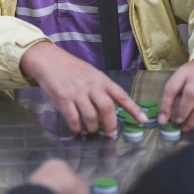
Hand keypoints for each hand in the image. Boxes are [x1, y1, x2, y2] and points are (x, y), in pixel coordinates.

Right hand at [21, 42, 146, 134]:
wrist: (49, 60)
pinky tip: (77, 128)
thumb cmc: (71, 69)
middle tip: (110, 134)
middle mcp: (91, 86)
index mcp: (101, 79)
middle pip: (107, 109)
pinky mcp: (63, 99)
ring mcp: (77, 92)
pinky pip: (74, 119)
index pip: (121, 95)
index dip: (133, 109)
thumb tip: (109, 110)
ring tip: (92, 130)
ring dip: (93, 128)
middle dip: (111, 125)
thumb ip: (101, 89)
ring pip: (91, 117)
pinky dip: (77, 127)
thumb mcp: (91, 74)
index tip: (143, 120)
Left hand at [159, 57, 193, 131]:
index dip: (166, 105)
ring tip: (186, 128)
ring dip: (193, 120)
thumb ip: (173, 95)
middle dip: (183, 112)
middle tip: (177, 123)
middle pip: (191, 95)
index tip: (162, 120)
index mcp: (184, 72)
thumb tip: (164, 117)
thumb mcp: (181, 78)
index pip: (172, 88)